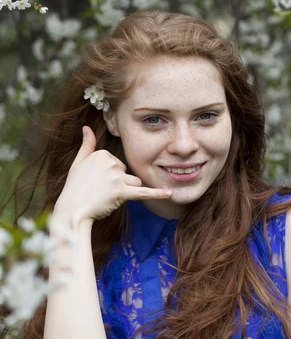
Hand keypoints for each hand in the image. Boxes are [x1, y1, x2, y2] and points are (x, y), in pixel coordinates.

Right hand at [54, 126, 171, 223]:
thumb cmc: (74, 188)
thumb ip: (87, 145)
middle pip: (128, 173)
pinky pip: (144, 192)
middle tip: (100, 192)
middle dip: (120, 184)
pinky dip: (157, 193)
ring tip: (108, 198)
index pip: (119, 164)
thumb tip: (87, 127)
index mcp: (102, 154)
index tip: (97, 182)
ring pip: (135, 183)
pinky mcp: (121, 192)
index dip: (111, 176)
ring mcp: (116, 177)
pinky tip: (170, 193)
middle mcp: (110, 163)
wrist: (72, 211)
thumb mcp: (78, 163)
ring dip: (127, 192)